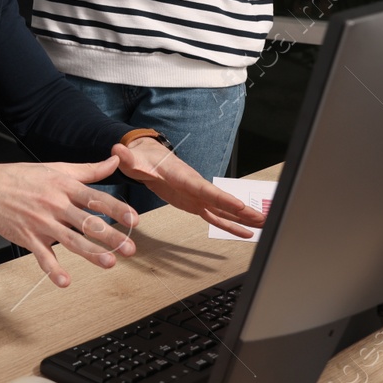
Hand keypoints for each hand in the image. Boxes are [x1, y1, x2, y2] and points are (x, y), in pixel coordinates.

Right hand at [0, 158, 136, 287]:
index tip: (133, 219)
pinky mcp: (29, 238)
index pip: (95, 198)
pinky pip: (43, 256)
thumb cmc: (23, 177)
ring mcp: (41, 223)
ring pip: (70, 240)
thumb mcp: (58, 168)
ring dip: (91, 253)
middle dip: (110, 236)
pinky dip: (53, 270)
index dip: (116, 208)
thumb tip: (114, 160)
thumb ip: (89, 169)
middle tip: (129, 248)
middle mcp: (55, 205)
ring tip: (109, 263)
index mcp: (64, 186)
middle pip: (87, 222)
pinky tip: (65, 281)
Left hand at [112, 140, 264, 237]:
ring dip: (243, 218)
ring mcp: (197, 196)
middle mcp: (195, 186)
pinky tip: (246, 234)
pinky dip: (231, 225)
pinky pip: (216, 216)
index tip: (239, 206)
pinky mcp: (196, 204)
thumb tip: (117, 148)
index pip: (204, 189)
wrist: (148, 158)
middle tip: (263, 218)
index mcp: (183, 176)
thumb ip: (128, 158)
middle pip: (222, 200)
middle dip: (243, 209)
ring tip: (265, 225)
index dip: (222, 198)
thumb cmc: (142, 160)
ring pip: (224, 210)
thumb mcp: (133, 160)